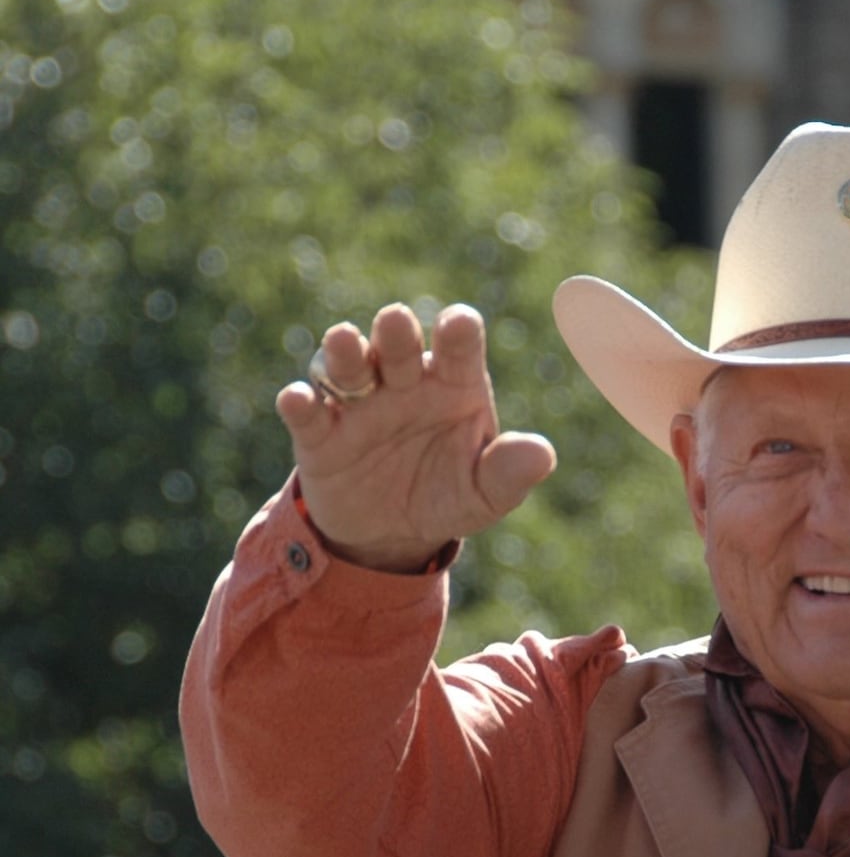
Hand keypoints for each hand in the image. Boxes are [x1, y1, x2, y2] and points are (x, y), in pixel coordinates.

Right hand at [276, 303, 555, 572]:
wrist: (392, 533)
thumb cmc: (447, 495)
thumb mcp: (485, 494)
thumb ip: (509, 473)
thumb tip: (543, 455)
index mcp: (454, 384)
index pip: (460, 348)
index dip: (458, 332)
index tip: (459, 324)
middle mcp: (405, 382)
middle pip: (399, 347)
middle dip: (396, 334)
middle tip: (396, 323)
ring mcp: (360, 404)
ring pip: (349, 366)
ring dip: (344, 353)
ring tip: (343, 343)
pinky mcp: (320, 434)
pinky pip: (309, 413)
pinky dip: (301, 403)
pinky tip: (298, 400)